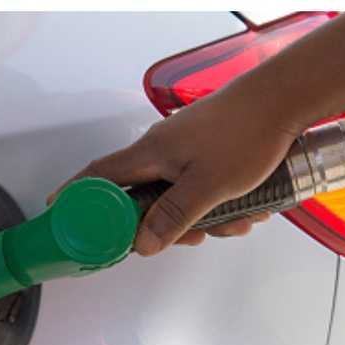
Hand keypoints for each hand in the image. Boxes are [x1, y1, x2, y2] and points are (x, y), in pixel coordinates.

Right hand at [48, 73, 308, 255]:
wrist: (285, 100)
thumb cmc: (246, 133)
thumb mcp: (208, 186)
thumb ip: (174, 217)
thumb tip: (142, 245)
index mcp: (151, 154)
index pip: (100, 176)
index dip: (76, 196)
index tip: (59, 214)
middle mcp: (163, 151)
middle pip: (146, 199)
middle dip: (171, 226)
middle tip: (195, 238)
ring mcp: (187, 151)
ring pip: (182, 198)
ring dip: (209, 218)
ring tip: (240, 220)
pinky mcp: (209, 152)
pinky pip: (204, 189)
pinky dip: (224, 203)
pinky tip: (250, 208)